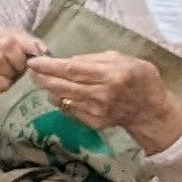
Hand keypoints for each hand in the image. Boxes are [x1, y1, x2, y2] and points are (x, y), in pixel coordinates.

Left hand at [26, 49, 181, 151]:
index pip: (72, 69)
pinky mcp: (95, 123)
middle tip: (30, 71)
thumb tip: (67, 61)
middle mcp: (102, 94)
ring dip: (48, 89)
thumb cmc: (139, 78)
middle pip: (64, 85)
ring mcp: (97, 111)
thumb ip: (94, 59)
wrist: (151, 110)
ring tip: (40, 80)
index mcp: (110, 74)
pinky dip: (60, 101)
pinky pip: (70, 110)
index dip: (50, 66)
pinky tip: (57, 94)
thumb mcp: (122, 59)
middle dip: (43, 78)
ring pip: (64, 99)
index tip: (34, 61)